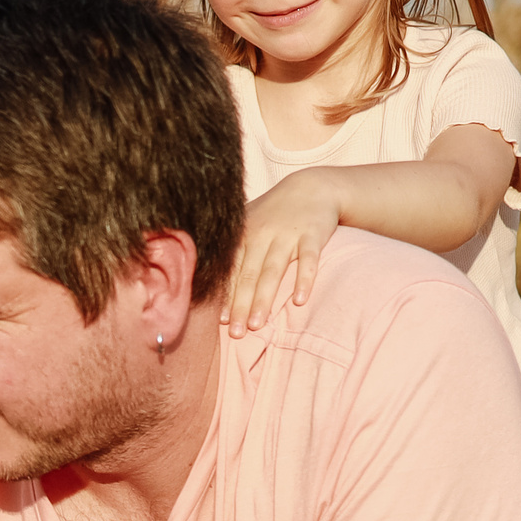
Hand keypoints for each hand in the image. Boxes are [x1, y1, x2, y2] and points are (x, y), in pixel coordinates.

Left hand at [222, 170, 341, 335]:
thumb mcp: (249, 222)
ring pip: (273, 270)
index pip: (232, 270)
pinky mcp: (313, 234)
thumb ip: (232, 247)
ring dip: (264, 299)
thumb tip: (207, 277)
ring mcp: (288, 234)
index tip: (220, 322)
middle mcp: (262, 234)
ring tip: (256, 325)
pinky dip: (304, 279)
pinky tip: (300, 300)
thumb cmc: (275, 212)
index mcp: (244, 234)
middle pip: (249, 275)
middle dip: (240, 305)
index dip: (225, 296)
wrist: (312, 187)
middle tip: (235, 333)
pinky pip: (308, 259)